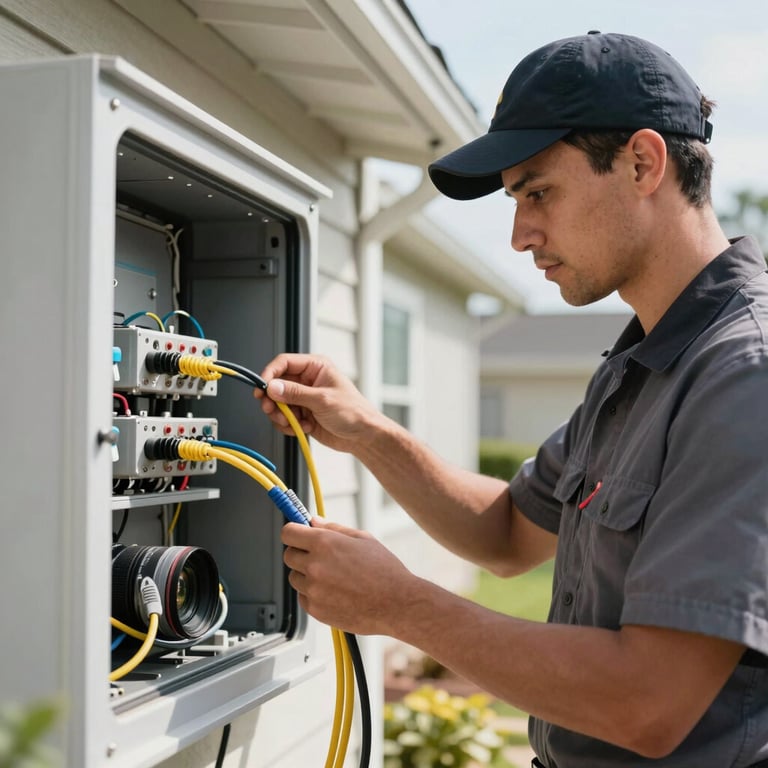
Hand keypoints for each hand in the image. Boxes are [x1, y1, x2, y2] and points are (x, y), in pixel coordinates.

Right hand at [255, 353, 383, 452]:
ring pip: (277, 403)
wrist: (362, 436)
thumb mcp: (323, 400)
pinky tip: (304, 428)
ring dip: (280, 416)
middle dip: (272, 400)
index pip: (284, 363)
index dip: (270, 374)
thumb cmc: (354, 413)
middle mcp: (307, 380)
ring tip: (293, 423)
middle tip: (272, 410)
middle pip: (276, 384)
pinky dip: (288, 425)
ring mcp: (303, 398)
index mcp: (316, 367)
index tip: (262, 388)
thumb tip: (272, 387)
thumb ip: (295, 393)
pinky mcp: (302, 414)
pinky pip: (283, 418)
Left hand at [282, 517, 414, 634]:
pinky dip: (313, 594)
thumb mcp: (363, 539)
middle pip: (288, 555)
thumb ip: (333, 528)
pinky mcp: (316, 610)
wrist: (397, 603)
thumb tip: (314, 522)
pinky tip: (334, 591)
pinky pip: (303, 598)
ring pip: (295, 578)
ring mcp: (314, 590)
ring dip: (306, 575)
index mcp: (324, 543)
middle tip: (320, 556)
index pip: (288, 533)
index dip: (293, 532)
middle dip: (300, 553)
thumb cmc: (384, 570)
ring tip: (333, 577)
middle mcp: (315, 566)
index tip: (298, 534)